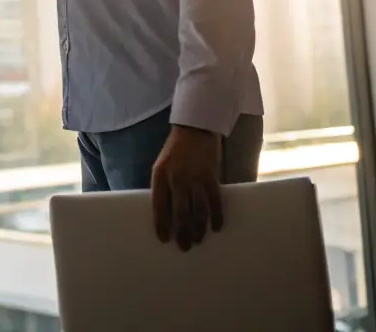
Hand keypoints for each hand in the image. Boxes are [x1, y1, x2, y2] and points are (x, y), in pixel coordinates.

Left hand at [151, 125, 222, 250]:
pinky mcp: (212, 177)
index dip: (161, 224)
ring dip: (198, 228)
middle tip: (184, 247)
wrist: (195, 129)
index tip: (164, 239)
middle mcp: (177, 179)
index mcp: (160, 176)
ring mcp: (195, 179)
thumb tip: (167, 213)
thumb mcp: (161, 166)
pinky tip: (216, 228)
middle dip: (182, 232)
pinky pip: (215, 202)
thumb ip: (163, 187)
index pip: (159, 206)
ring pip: (198, 211)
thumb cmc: (175, 151)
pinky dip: (216, 216)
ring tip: (198, 240)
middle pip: (180, 212)